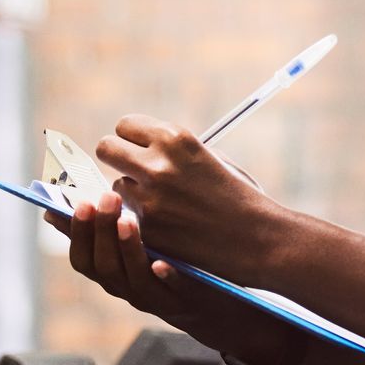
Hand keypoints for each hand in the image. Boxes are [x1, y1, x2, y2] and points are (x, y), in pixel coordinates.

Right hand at [44, 191, 295, 364]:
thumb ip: (107, 225)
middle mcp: (128, 288)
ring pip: (131, 279)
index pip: (82, 257)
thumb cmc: (173, 263)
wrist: (221, 299)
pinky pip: (173, 291)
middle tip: (106, 198)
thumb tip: (66, 196)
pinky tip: (161, 261)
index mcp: (114, 273)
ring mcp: (156, 297)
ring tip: (129, 220)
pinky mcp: (186, 299)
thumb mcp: (138, 246)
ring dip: (127, 249)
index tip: (79, 202)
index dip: (75, 233)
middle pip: (102, 266)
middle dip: (100, 232)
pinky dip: (165, 277)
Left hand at [93, 115, 287, 282]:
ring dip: (131, 194)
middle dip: (117, 159)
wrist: (258, 239)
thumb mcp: (209, 157)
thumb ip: (173, 149)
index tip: (140, 149)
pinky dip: (141, 221)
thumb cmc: (239, 196)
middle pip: (106, 148)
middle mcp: (158, 163)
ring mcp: (149, 198)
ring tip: (162, 204)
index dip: (132, 139)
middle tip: (132, 171)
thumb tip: (139, 146)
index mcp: (176, 138)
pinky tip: (167, 225)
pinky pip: (127, 217)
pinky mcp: (147, 229)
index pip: (125, 125)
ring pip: (115, 187)